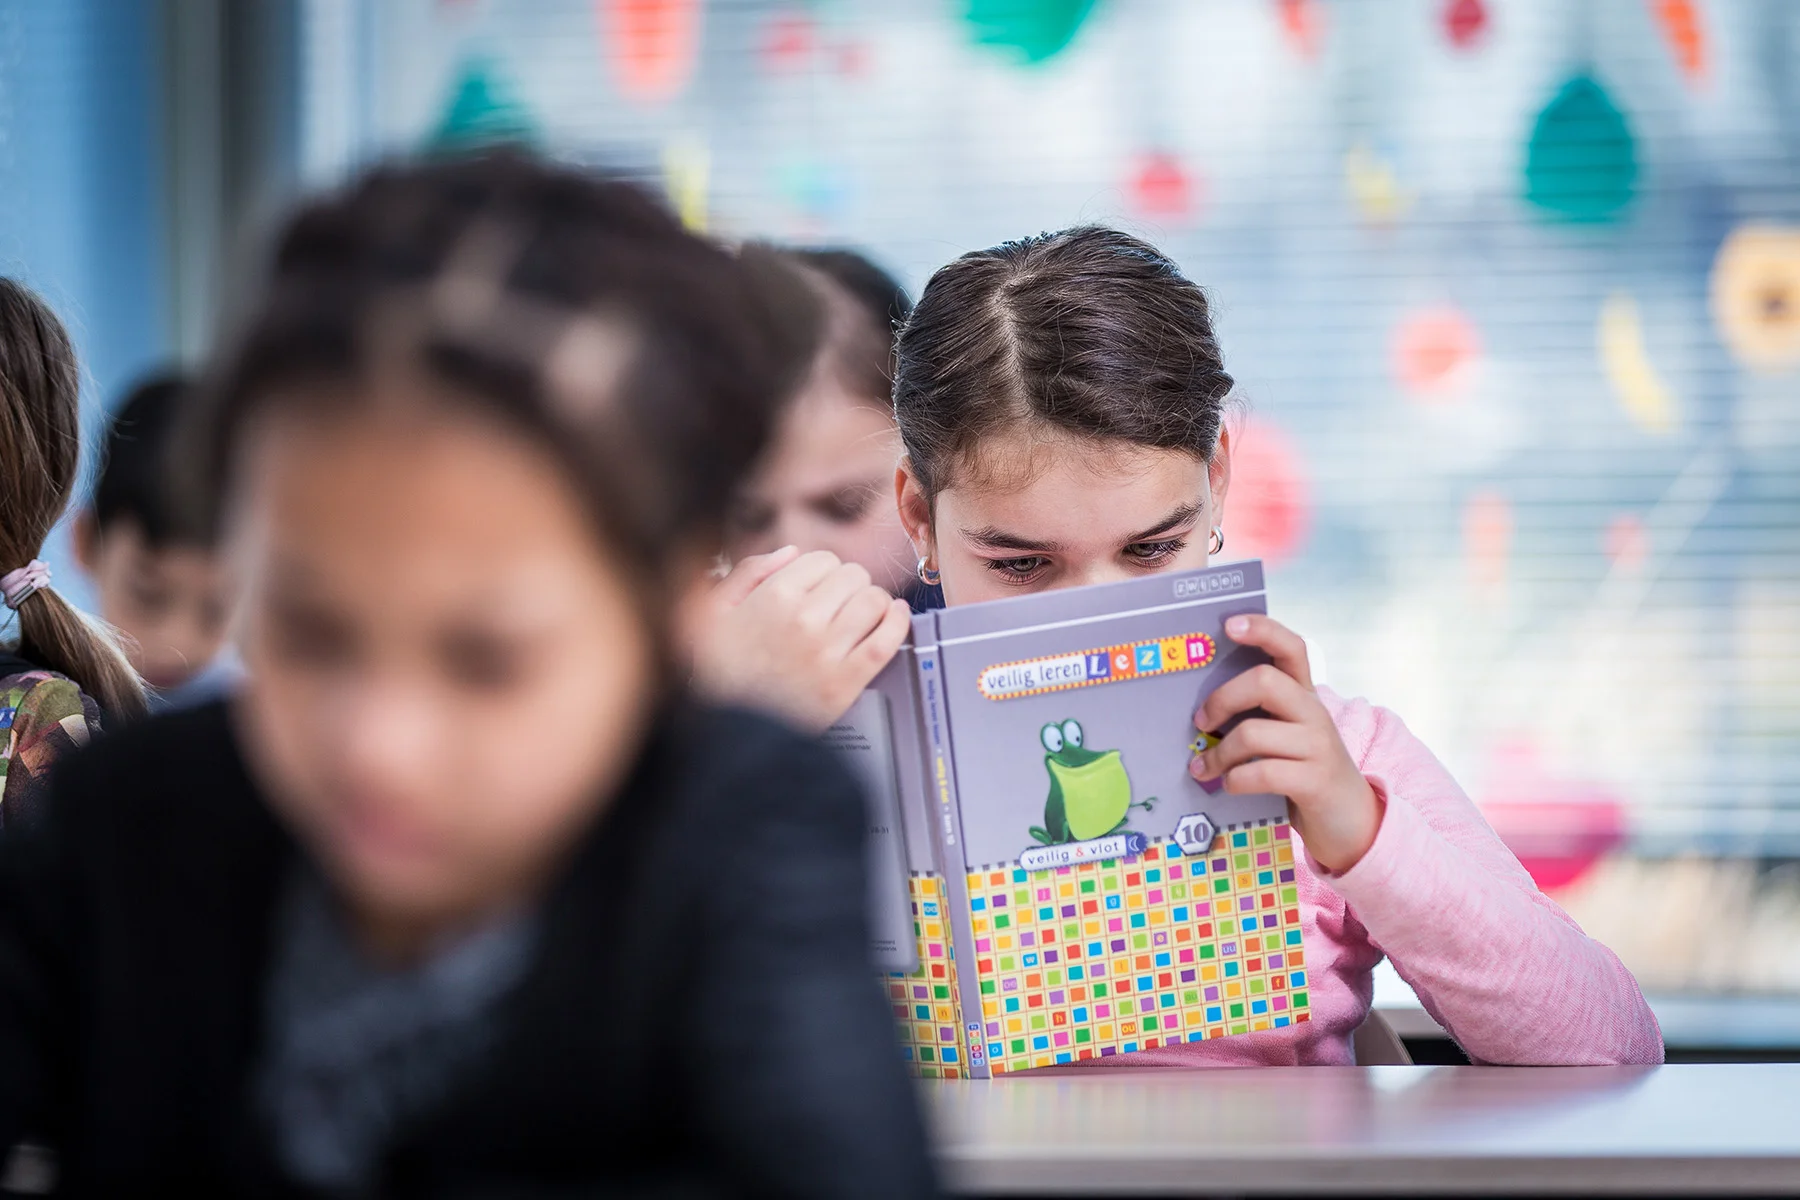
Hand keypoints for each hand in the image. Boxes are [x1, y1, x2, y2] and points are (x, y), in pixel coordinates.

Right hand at [688, 546, 910, 733]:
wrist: (729, 734)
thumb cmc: (719, 673)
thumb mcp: (712, 613)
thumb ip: (748, 574)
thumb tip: (792, 552)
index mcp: (772, 597)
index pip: (825, 560)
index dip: (825, 572)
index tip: (821, 588)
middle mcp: (803, 619)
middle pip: (855, 576)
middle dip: (850, 586)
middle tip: (842, 604)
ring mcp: (827, 652)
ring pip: (875, 601)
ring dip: (875, 603)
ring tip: (865, 614)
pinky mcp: (846, 683)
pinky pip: (887, 640)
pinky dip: (898, 623)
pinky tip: (896, 618)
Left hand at [1189, 614, 1381, 873]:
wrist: (1350, 820)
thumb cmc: (1302, 772)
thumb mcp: (1285, 735)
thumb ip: (1257, 715)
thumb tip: (1197, 712)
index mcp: (1304, 694)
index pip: (1291, 647)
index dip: (1262, 630)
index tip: (1229, 625)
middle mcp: (1314, 712)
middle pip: (1264, 681)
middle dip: (1222, 699)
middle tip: (1201, 723)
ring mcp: (1317, 746)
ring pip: (1252, 733)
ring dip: (1218, 754)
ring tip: (1203, 768)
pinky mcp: (1314, 781)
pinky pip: (1261, 772)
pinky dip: (1235, 780)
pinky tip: (1228, 785)